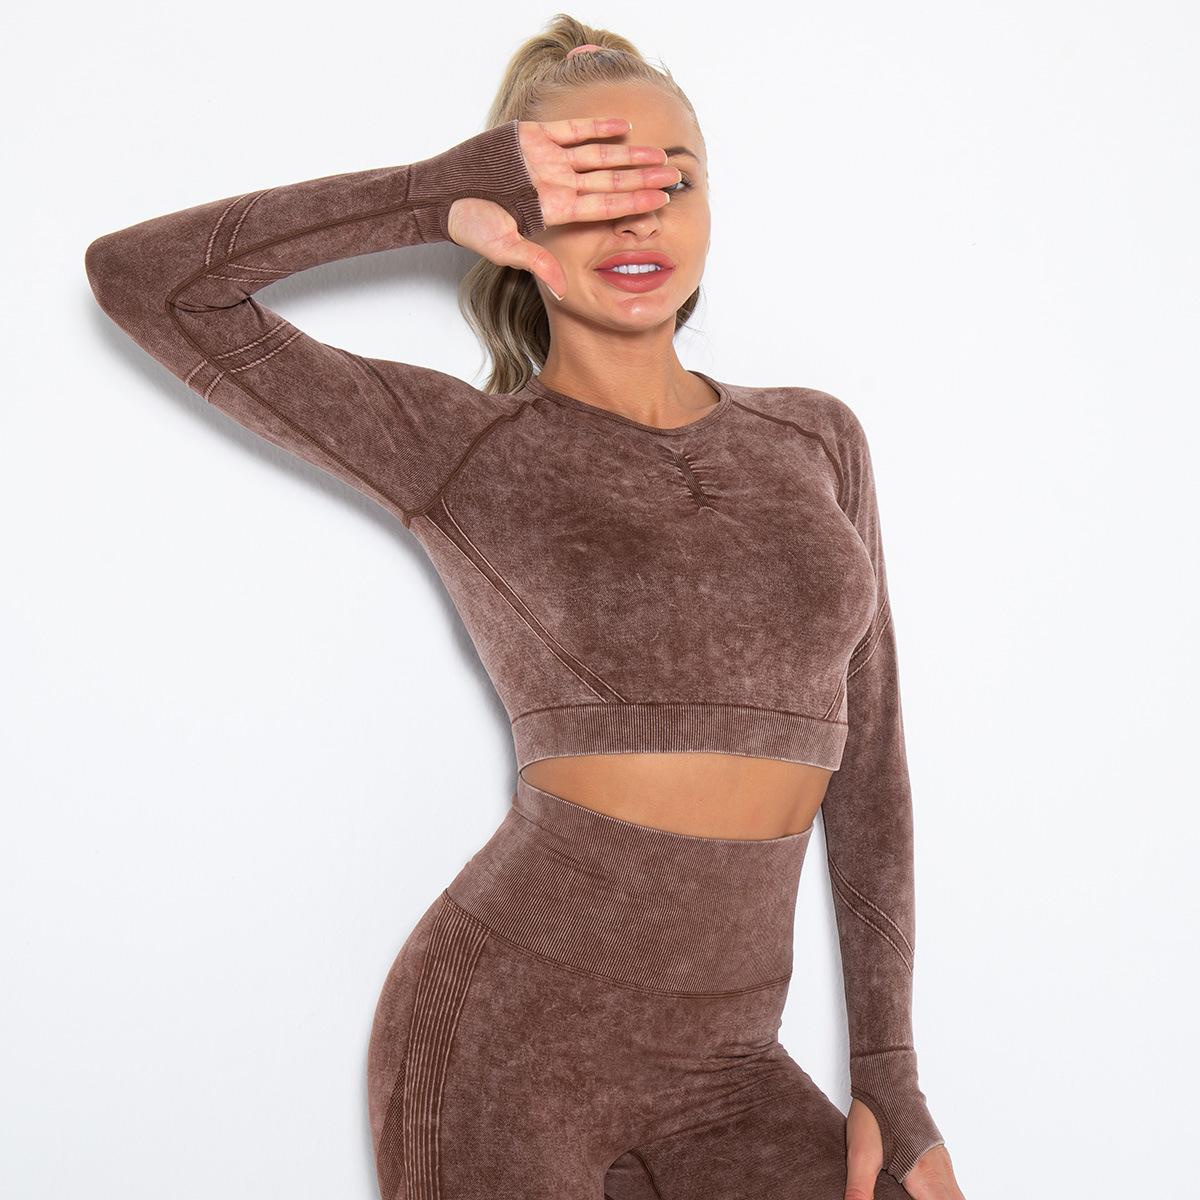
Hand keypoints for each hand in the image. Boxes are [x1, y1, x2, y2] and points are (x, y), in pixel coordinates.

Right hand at [446, 116, 680, 299]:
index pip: (604, 205)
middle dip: (642, 176)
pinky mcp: (534, 136)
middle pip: (609, 179)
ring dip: (628, 152)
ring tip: (658, 152)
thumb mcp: (503, 246)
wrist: (443, 193)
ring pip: (597, 154)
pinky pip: (573, 130)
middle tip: (674, 175)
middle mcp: (557, 184)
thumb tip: (563, 290)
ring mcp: (548, 160)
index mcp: (555, 209)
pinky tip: (623, 127)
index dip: (633, 200)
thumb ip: (537, 261)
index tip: (662, 200)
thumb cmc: (469, 223)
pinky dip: (597, 126)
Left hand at [845, 1099, 964, 1199]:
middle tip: (909, 1197)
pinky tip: (921, 1193)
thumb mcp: (860, 1156)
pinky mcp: (939, 1158)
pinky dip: (939, 1196)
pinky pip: (949, 1188)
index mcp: (925, 1179)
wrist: (886, 1080)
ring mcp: (943, 1166)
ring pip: (952, 1196)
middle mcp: (940, 1174)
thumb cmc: (875, 1115)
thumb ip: (860, 1190)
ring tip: (911, 1196)